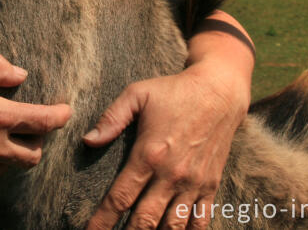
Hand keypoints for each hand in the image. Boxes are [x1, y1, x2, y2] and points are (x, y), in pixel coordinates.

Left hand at [83, 61, 249, 228]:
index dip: (103, 220)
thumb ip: (111, 118)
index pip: (120, 197)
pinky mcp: (211, 185)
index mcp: (149, 154)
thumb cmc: (174, 91)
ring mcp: (193, 183)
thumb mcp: (137, 94)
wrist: (219, 91)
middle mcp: (171, 174)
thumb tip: (88, 141)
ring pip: (172, 226)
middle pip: (144, 220)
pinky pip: (200, 221)